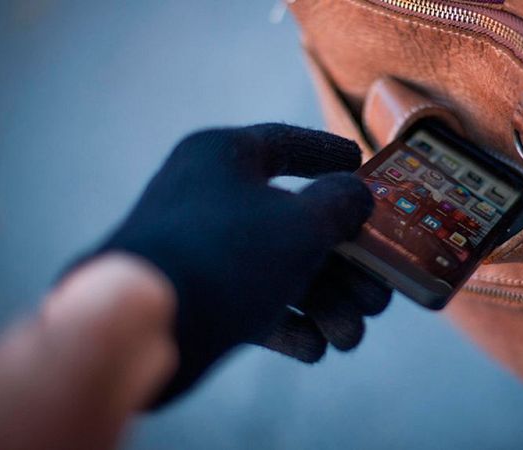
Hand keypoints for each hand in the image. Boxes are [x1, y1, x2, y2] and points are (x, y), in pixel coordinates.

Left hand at [75, 124, 390, 404]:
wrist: (142, 324)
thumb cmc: (227, 254)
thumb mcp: (301, 222)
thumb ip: (341, 204)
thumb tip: (356, 195)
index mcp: (225, 159)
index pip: (285, 143)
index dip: (326, 152)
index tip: (359, 161)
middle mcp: (211, 199)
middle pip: (296, 224)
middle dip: (346, 265)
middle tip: (379, 292)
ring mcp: (204, 251)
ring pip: (280, 271)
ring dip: (324, 305)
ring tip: (351, 335)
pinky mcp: (198, 300)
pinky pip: (253, 305)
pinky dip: (287, 326)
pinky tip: (316, 347)